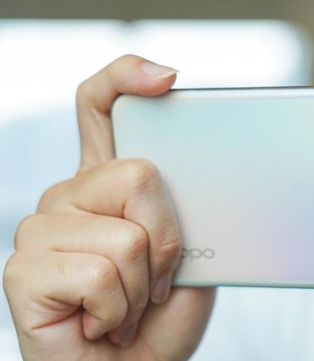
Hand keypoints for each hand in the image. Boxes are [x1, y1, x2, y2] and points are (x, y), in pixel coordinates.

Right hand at [4, 55, 215, 360]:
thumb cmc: (158, 318)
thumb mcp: (190, 254)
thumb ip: (182, 209)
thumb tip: (203, 173)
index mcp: (106, 183)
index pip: (100, 105)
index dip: (127, 78)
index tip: (168, 79)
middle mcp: (67, 196)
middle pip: (137, 172)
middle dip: (169, 237)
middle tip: (156, 279)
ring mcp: (40, 230)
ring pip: (127, 232)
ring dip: (144, 284)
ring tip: (127, 305)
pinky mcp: (22, 271)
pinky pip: (102, 272)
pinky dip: (119, 308)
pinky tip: (102, 322)